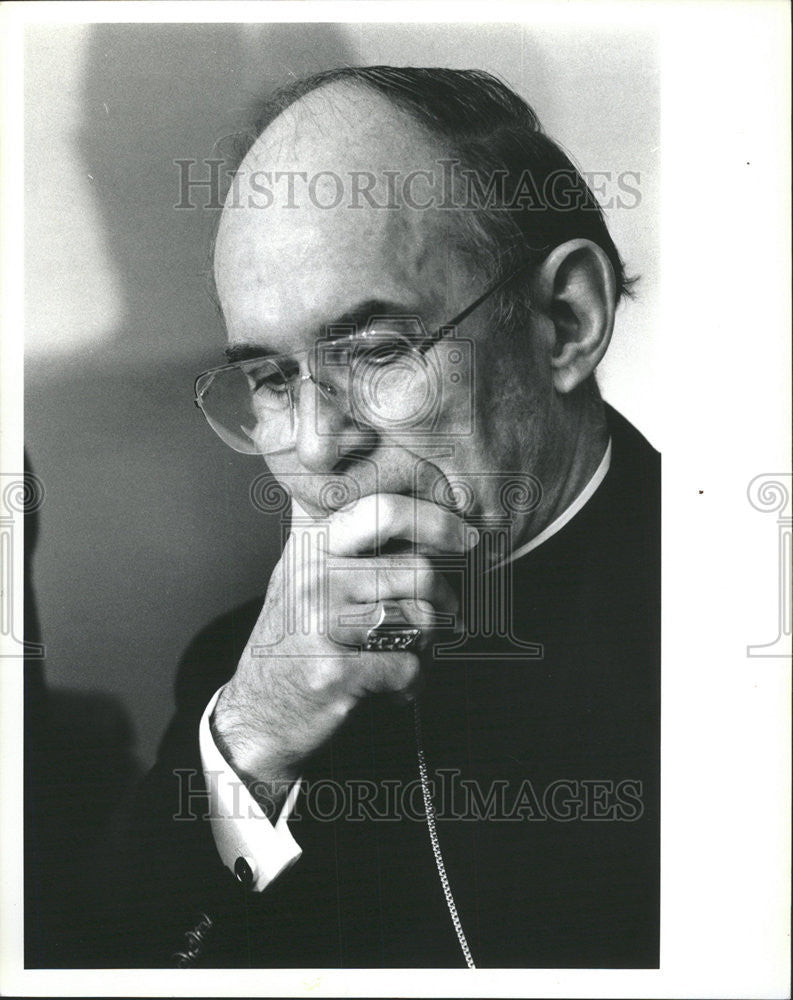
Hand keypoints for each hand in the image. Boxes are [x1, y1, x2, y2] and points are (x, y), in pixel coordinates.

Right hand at [211, 493, 475, 813]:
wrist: (256, 717)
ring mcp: (320, 624)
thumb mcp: (308, 574)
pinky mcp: (334, 672)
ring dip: (427, 645)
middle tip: (449, 611)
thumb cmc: (297, 642)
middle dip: (446, 596)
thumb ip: (352, 540)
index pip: (384, 510)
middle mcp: (312, 576)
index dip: (436, 519)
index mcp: (311, 545)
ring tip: (401, 652)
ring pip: (422, 621)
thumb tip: (433, 507)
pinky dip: (410, 685)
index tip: (464, 537)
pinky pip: (410, 668)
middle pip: (419, 569)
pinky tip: (386, 687)